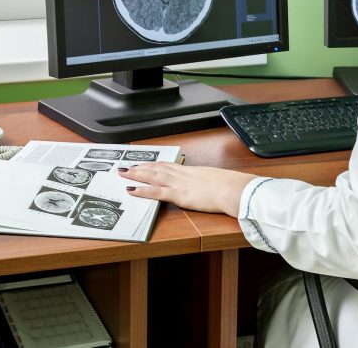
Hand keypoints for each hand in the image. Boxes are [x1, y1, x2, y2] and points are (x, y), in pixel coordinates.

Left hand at [121, 162, 257, 216]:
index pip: (168, 165)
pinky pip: (156, 192)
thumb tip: (208, 185)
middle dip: (140, 167)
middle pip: (157, 168)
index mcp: (191, 171)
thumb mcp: (216, 181)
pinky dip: (142, 190)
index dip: (154, 164)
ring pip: (153, 176)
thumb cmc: (229, 187)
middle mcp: (183, 175)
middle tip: (125, 167)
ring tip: (123, 174)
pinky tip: (131, 190)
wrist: (234, 189)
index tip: (144, 163)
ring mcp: (179, 184)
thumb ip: (208, 182)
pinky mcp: (179, 195)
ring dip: (136, 174)